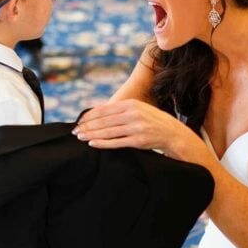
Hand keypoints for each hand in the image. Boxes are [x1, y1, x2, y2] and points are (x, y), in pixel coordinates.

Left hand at [73, 99, 187, 153]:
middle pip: (103, 120)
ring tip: (80, 137)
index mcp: (131, 104)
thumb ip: (122, 110)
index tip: (79, 121)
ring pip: (108, 131)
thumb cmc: (152, 121)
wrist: (172, 133)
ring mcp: (135, 128)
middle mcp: (132, 114)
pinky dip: (102, 143)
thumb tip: (99, 112)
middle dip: (87, 126)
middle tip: (75, 131)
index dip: (89, 115)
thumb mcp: (139, 109)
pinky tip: (92, 143)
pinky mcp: (138, 141)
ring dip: (91, 134)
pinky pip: (116, 142)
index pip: (104, 109)